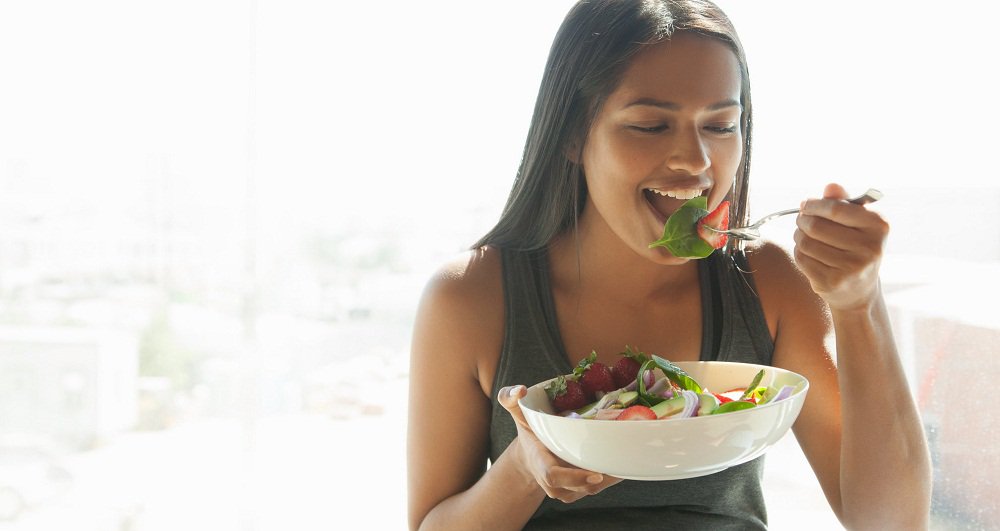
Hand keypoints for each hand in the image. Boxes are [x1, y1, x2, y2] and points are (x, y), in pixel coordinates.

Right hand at [498, 385, 621, 502]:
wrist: (530, 459)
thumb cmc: (528, 433)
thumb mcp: (518, 414)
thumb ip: (510, 398)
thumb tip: (520, 389)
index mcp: (540, 463)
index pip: (554, 475)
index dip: (574, 477)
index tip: (596, 473)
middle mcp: (553, 484)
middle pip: (581, 485)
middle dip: (604, 474)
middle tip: (625, 458)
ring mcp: (567, 492)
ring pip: (593, 488)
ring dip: (612, 475)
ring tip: (630, 456)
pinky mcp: (579, 493)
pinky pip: (598, 488)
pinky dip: (612, 475)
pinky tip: (625, 460)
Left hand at [793, 183, 888, 310]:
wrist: (859, 288)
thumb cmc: (856, 246)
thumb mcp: (857, 222)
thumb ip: (843, 202)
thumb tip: (831, 186)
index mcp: (879, 226)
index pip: (835, 209)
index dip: (814, 204)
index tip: (805, 204)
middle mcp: (869, 248)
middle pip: (816, 226)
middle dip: (803, 219)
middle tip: (801, 219)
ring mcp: (851, 268)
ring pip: (806, 242)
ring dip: (799, 235)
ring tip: (804, 235)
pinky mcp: (833, 282)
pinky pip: (802, 258)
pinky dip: (799, 252)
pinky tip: (807, 252)